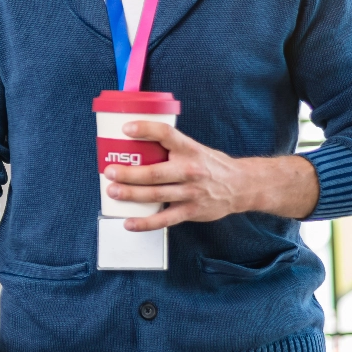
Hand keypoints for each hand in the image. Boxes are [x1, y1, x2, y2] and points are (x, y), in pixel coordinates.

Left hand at [104, 121, 320, 229]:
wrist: (241, 186)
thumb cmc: (210, 165)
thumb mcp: (195, 149)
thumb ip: (170, 148)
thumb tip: (134, 142)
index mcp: (189, 149)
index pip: (167, 134)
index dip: (146, 129)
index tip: (126, 128)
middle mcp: (190, 170)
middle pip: (155, 172)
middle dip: (130, 173)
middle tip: (110, 171)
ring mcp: (191, 192)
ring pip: (156, 194)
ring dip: (132, 194)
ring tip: (113, 192)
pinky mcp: (191, 211)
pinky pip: (165, 219)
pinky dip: (146, 223)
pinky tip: (129, 223)